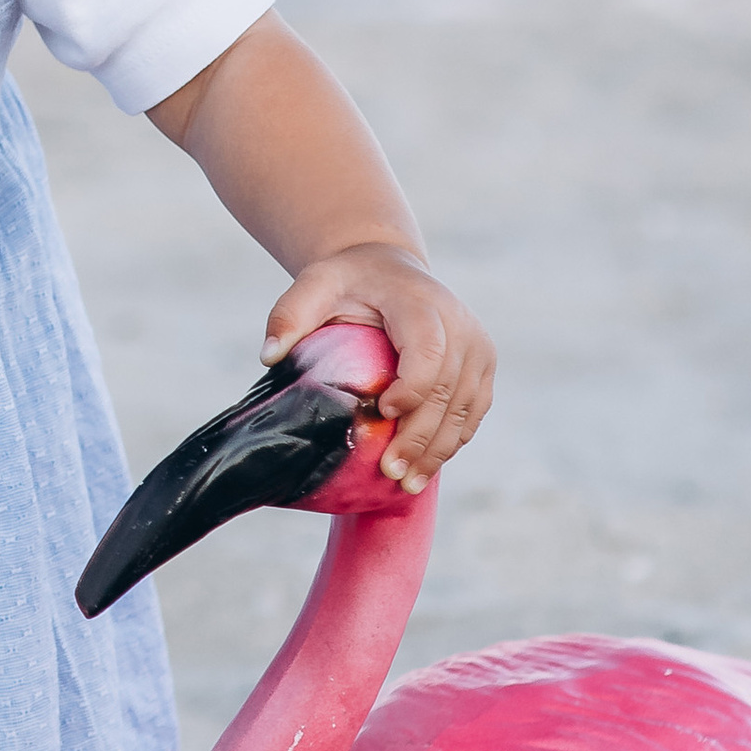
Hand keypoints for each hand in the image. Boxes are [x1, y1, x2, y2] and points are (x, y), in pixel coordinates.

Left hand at [264, 245, 493, 490]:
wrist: (388, 267)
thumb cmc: (347, 280)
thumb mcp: (313, 285)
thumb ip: (289, 315)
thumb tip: (268, 357)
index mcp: (421, 304)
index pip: (428, 352)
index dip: (412, 387)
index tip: (383, 412)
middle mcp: (460, 325)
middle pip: (447, 389)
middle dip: (420, 437)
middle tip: (390, 473)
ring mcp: (478, 347)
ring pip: (464, 408)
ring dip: (438, 450)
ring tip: (407, 483)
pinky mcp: (482, 366)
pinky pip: (473, 411)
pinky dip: (452, 441)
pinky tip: (426, 467)